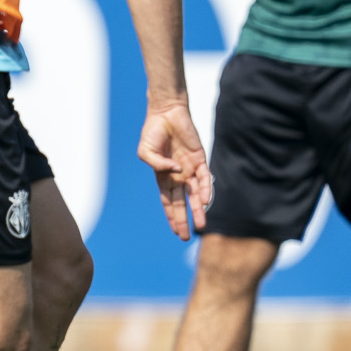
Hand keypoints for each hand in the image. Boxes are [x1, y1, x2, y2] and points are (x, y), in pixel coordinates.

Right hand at [136, 101, 211, 241]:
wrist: (166, 113)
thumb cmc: (153, 132)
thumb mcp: (145, 151)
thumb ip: (157, 164)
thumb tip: (174, 172)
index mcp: (163, 176)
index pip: (168, 202)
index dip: (172, 217)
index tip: (176, 232)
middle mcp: (177, 176)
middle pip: (181, 202)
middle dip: (184, 220)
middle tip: (186, 237)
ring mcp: (189, 169)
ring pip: (195, 194)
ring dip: (198, 210)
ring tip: (201, 226)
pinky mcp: (200, 159)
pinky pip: (204, 178)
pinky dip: (204, 189)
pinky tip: (204, 201)